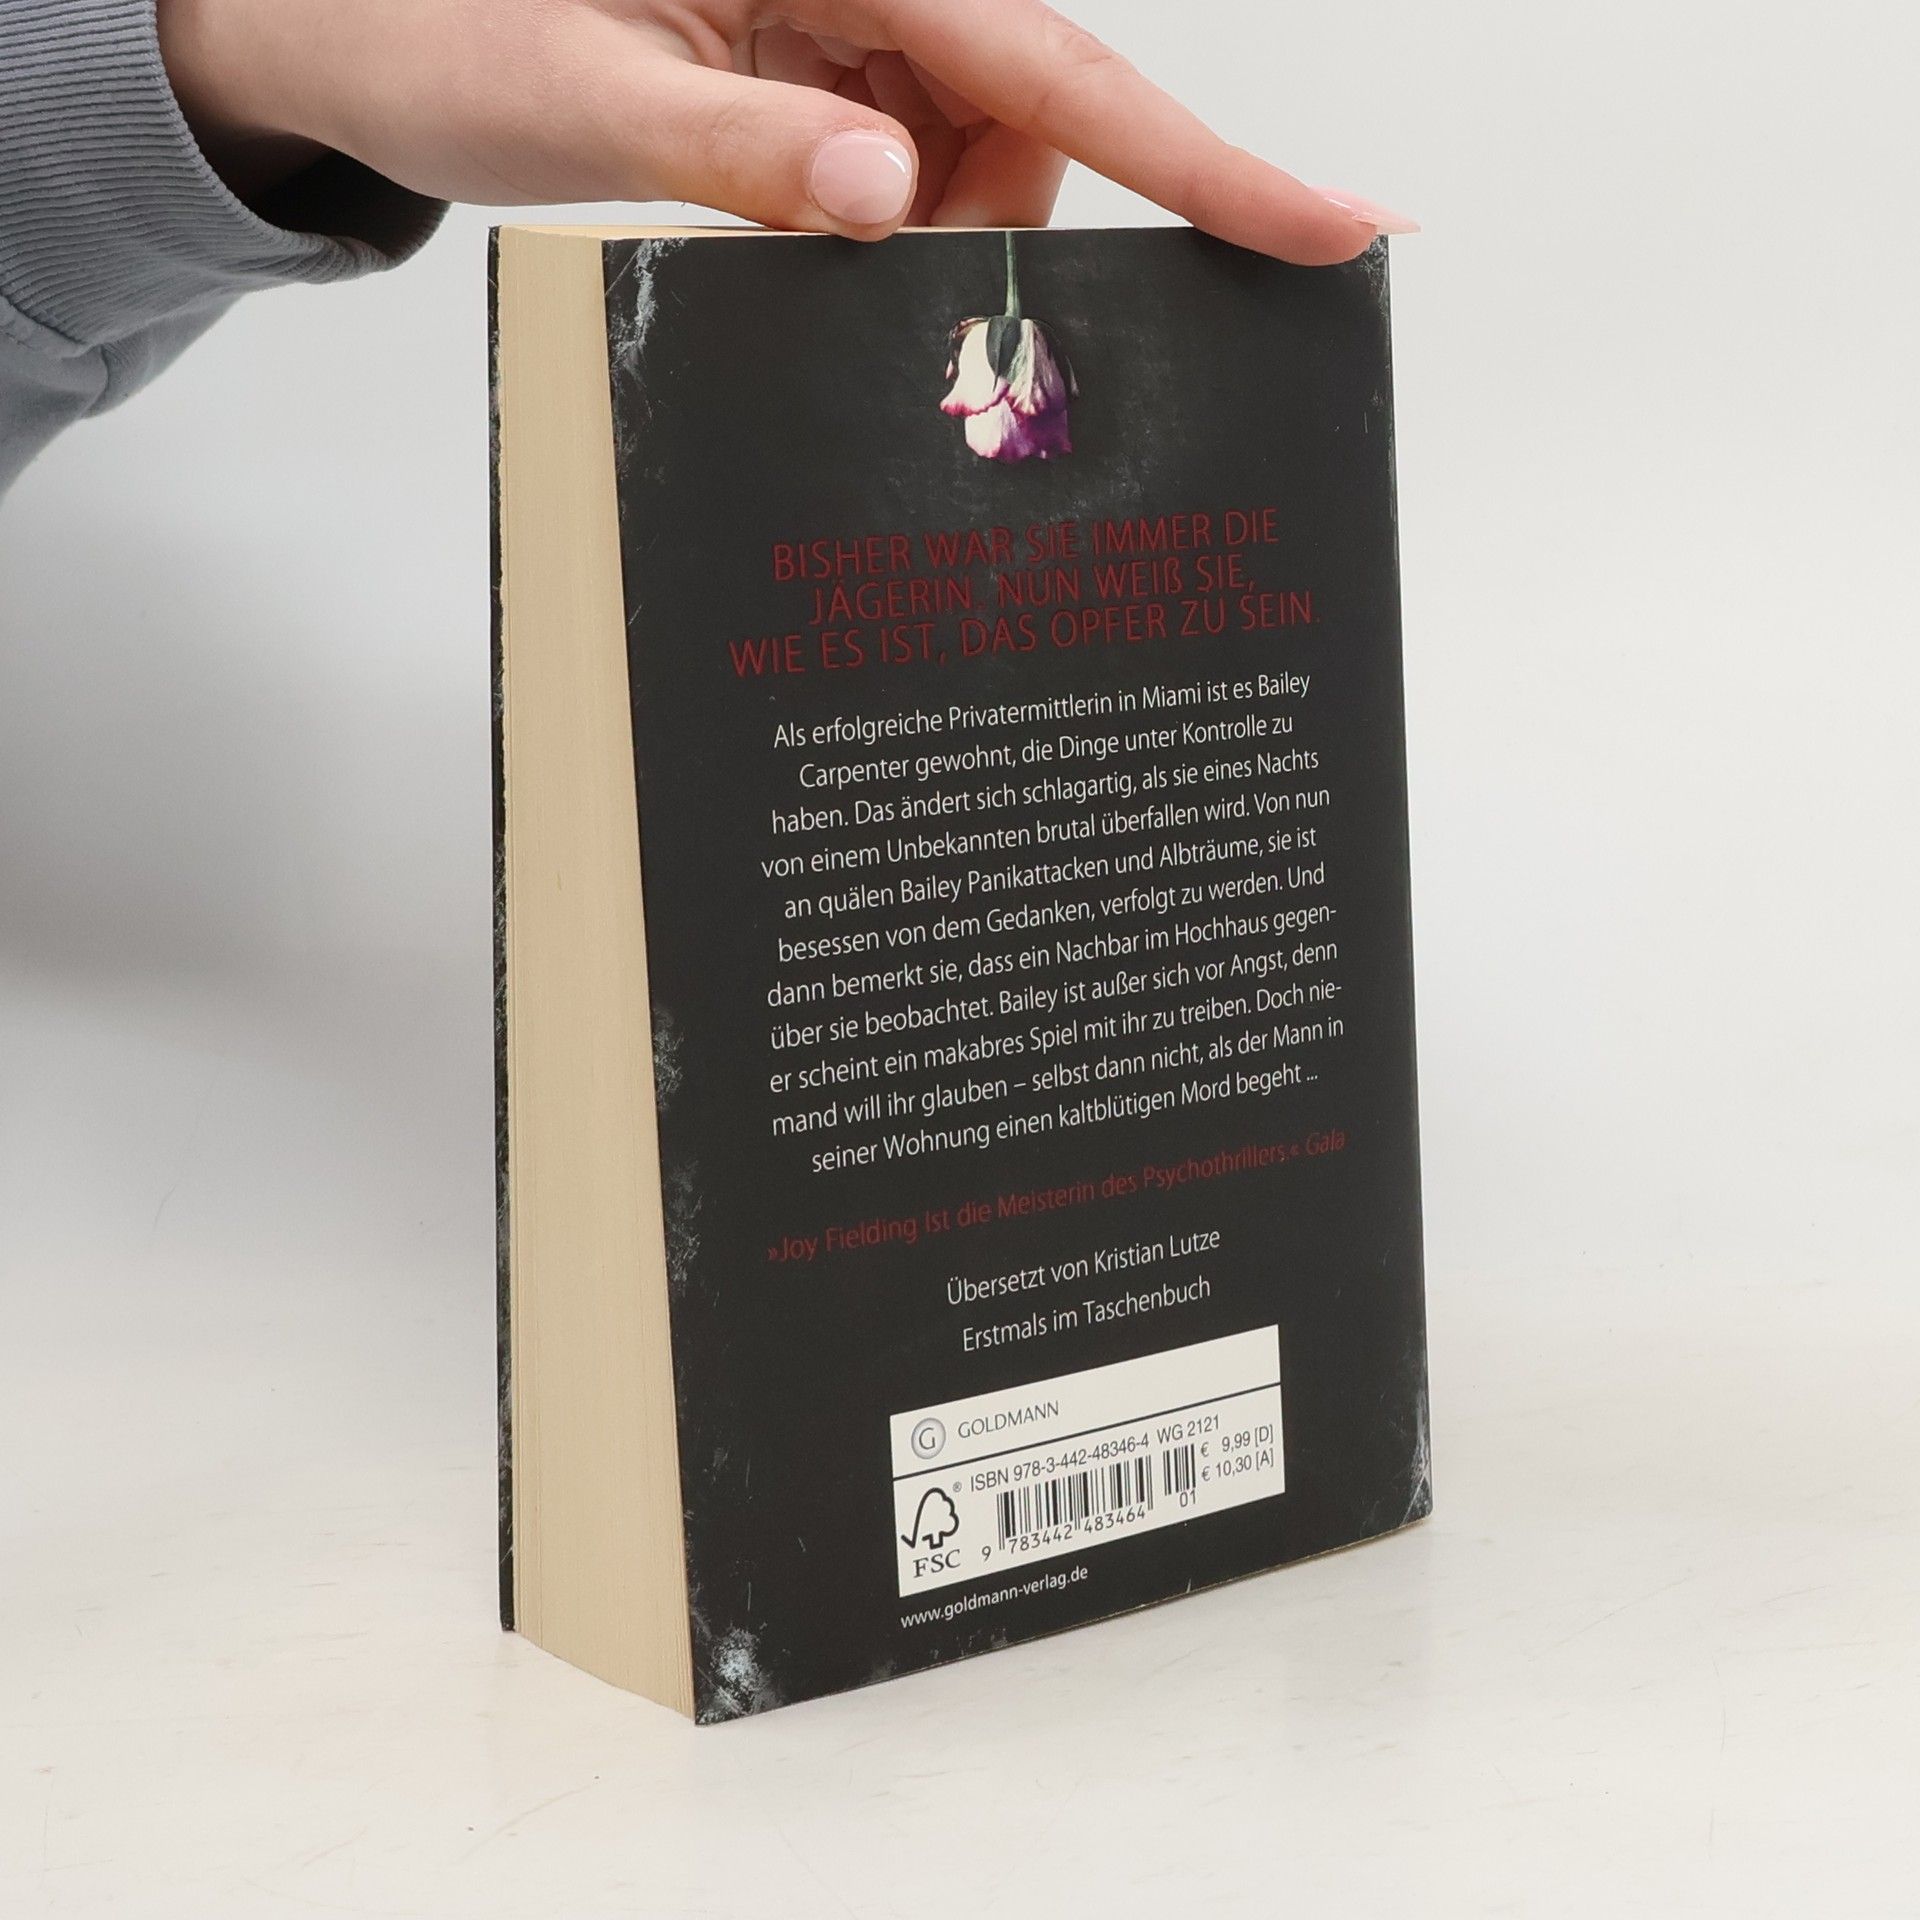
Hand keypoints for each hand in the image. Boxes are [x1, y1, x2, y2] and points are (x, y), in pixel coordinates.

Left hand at [157, 0, 1414, 263]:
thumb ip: (744, 146)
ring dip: (925, 256)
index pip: (1060, 70)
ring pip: (983, 177)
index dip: (1205, 157)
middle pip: (1035, 139)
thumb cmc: (451, 32)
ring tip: (786, 244)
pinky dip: (888, 247)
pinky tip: (802, 244)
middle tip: (872, 288)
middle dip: (990, 245)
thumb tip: (894, 200)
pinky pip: (920, 186)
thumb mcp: (583, 95)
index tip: (1330, 228)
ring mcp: (858, 45)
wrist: (372, 32)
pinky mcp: (832, 92)